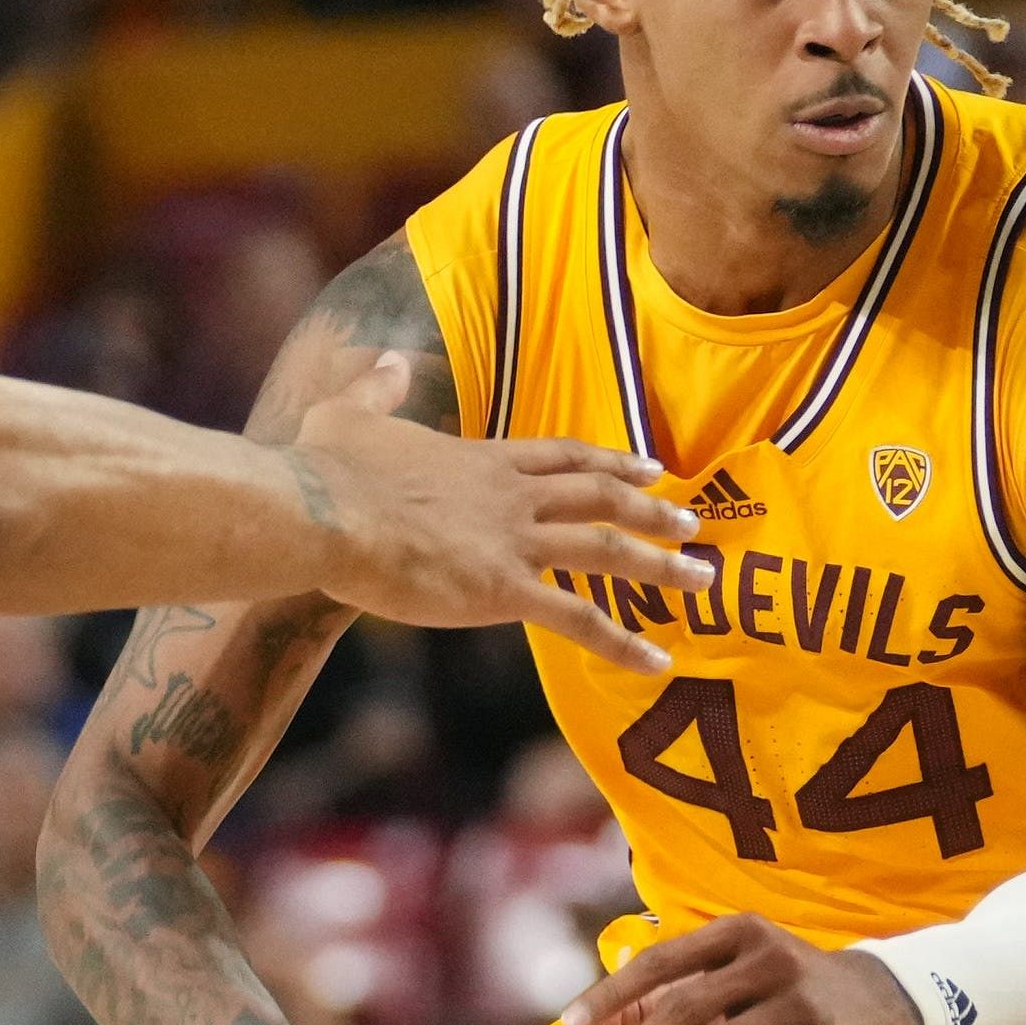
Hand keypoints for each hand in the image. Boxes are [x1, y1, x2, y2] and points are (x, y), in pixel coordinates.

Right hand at [280, 360, 711, 673]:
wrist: (322, 511)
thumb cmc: (326, 470)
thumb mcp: (348, 413)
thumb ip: (376, 389)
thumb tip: (385, 361)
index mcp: (483, 459)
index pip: (563, 456)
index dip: (610, 462)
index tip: (648, 466)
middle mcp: (511, 497)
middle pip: (601, 495)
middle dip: (653, 508)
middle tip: (693, 522)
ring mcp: (513, 542)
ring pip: (607, 550)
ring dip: (660, 565)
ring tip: (703, 579)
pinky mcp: (503, 591)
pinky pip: (579, 620)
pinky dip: (623, 644)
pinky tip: (658, 664)